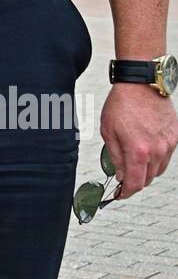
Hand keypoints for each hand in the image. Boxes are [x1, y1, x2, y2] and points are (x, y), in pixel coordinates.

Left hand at [100, 83, 177, 199]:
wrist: (141, 83)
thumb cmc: (121, 104)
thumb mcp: (108, 131)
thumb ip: (115, 157)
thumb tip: (120, 176)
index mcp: (138, 151)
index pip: (135, 184)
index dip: (126, 193)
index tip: (120, 195)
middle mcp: (157, 150)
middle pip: (148, 179)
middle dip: (135, 180)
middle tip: (124, 176)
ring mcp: (169, 143)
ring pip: (159, 169)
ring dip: (147, 169)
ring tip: (135, 158)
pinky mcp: (175, 135)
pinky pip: (167, 155)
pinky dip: (157, 156)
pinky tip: (146, 145)